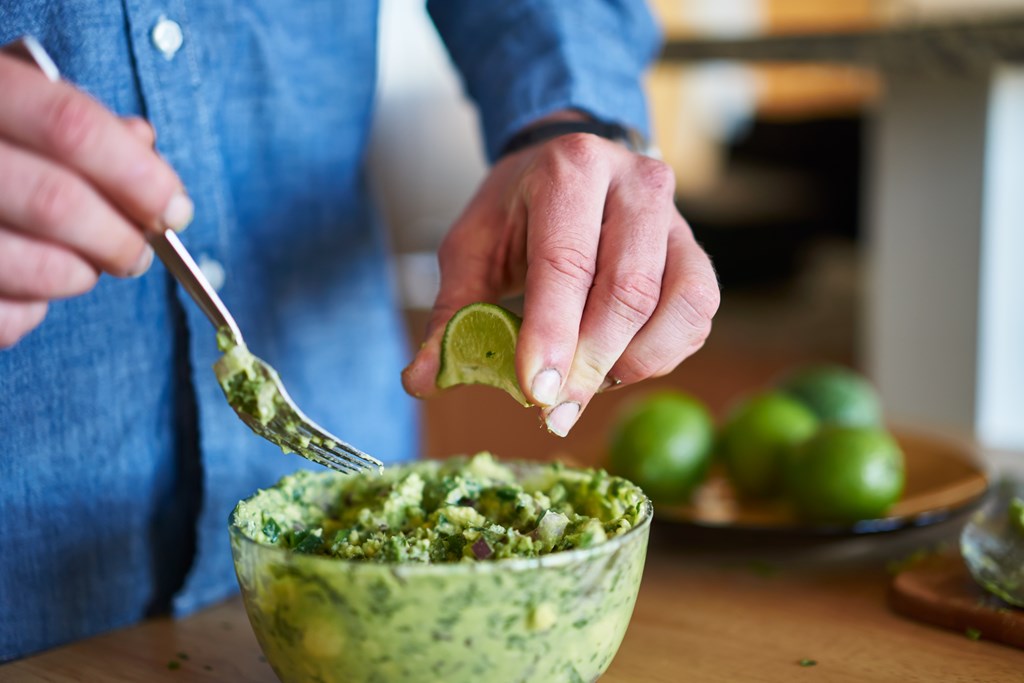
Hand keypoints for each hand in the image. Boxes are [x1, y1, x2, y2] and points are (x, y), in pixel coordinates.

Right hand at [0, 52, 192, 347]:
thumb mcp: (14, 104)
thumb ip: (74, 122)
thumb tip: (144, 144)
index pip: (72, 128)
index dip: (139, 176)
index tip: (176, 210)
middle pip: (58, 202)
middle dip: (120, 239)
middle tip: (141, 254)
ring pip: (35, 266)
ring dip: (80, 276)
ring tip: (86, 267)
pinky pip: (2, 316)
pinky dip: (31, 312)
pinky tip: (29, 289)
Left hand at [402, 131, 718, 436]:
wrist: (571, 168)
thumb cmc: (518, 212)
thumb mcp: (472, 247)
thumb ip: (453, 311)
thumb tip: (423, 381)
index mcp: (571, 170)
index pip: (566, 261)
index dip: (553, 332)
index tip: (535, 390)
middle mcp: (636, 184)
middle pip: (628, 288)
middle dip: (590, 361)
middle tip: (554, 409)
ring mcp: (677, 219)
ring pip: (676, 304)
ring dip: (631, 362)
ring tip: (583, 385)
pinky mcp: (698, 253)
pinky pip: (696, 316)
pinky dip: (659, 355)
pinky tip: (616, 365)